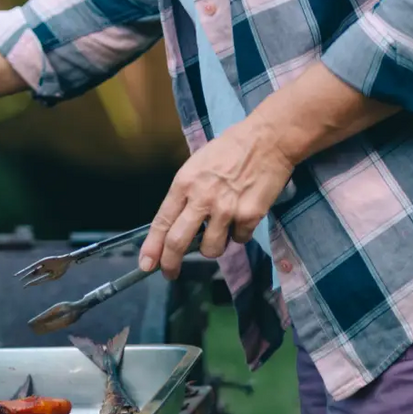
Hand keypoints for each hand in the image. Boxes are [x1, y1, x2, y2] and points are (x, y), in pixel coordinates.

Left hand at [138, 114, 293, 278]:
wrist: (266, 140)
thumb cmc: (229, 149)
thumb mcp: (196, 166)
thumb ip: (186, 194)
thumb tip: (178, 222)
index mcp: (183, 183)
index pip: (162, 222)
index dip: (152, 247)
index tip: (146, 264)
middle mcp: (201, 199)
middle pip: (178, 242)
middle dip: (170, 263)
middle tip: (170, 273)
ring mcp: (226, 210)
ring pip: (211, 249)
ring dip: (212, 247)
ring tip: (219, 231)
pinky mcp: (250, 216)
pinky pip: (239, 239)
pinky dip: (239, 233)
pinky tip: (243, 215)